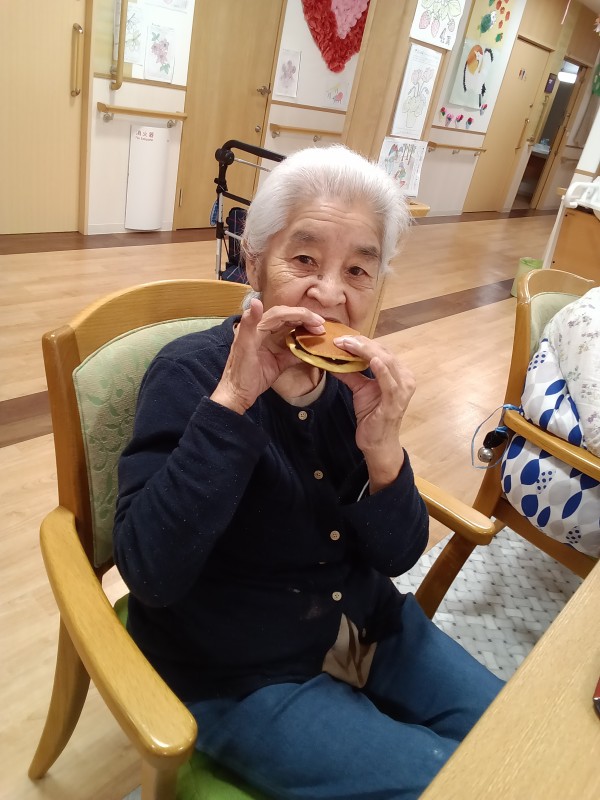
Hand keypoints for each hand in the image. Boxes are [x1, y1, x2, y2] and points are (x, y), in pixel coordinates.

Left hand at [211, 299, 324, 413]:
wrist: (237, 396)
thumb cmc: (239, 373)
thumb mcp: (243, 347)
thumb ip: (249, 324)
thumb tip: (256, 301)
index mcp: (257, 328)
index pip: (281, 314)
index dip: (299, 314)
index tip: (316, 320)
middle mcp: (265, 333)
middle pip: (288, 320)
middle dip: (305, 320)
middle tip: (322, 326)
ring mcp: (272, 346)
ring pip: (292, 332)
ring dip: (306, 331)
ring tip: (321, 333)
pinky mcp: (277, 360)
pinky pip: (293, 350)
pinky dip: (304, 348)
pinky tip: (315, 348)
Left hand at [333, 335, 415, 491]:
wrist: (377, 442)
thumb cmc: (372, 416)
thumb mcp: (360, 389)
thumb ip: (350, 373)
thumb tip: (333, 359)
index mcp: (399, 373)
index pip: (380, 350)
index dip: (362, 342)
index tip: (342, 337)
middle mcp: (405, 378)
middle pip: (383, 352)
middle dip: (361, 344)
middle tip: (340, 338)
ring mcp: (402, 390)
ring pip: (385, 362)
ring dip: (366, 351)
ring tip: (349, 344)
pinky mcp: (395, 402)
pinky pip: (389, 383)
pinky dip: (381, 370)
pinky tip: (371, 360)